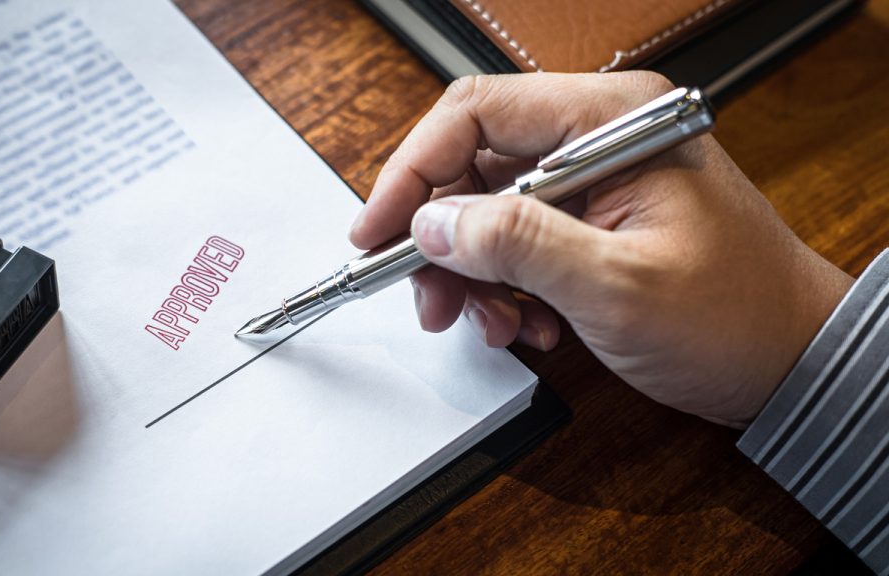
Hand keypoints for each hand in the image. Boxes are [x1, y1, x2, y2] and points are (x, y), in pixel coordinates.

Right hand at [349, 72, 853, 427]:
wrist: (789, 360)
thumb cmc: (735, 317)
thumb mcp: (617, 286)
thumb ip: (518, 245)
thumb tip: (434, 224)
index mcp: (609, 121)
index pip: (476, 114)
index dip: (412, 172)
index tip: (377, 232)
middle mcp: (596, 137)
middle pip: (473, 164)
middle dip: (440, 237)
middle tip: (429, 297)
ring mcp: (593, 180)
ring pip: (488, 209)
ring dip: (472, 272)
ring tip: (491, 324)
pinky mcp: (590, 219)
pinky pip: (517, 241)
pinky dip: (505, 287)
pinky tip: (527, 325)